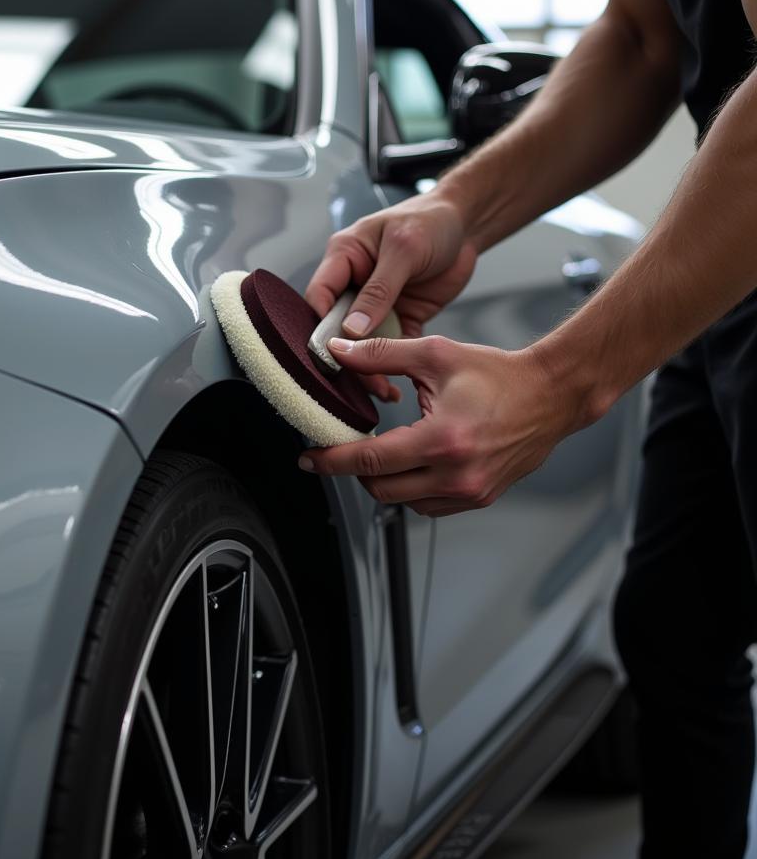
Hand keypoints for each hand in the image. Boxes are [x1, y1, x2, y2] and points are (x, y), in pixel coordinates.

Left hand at [298, 335, 594, 516]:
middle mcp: (456, 474)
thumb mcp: (435, 355)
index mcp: (442, 439)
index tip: (309, 459)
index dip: (332, 461)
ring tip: (381, 451)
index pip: (370, 461)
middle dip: (354, 471)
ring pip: (403, 502)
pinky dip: (411, 489)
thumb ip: (380, 355)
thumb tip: (338, 353)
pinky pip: (429, 505)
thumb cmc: (498, 374)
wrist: (550, 395)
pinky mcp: (480, 497)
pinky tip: (411, 463)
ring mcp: (470, 491)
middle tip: (343, 449)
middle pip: (380, 489)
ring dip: (384, 481)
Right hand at [305, 194, 476, 401]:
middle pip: (338, 325)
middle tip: (356, 379)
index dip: (319, 324)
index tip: (330, 352)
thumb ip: (379, 289)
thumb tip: (353, 329)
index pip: (319, 295)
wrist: (467, 225)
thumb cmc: (430, 221)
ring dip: (370, 366)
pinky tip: (396, 386)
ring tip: (380, 390)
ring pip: (364, 342)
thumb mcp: (404, 249)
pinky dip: (394, 365)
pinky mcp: (400, 316)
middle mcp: (355, 282)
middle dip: (346, 354)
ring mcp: (377, 302)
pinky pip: (391, 345)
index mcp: (345, 256)